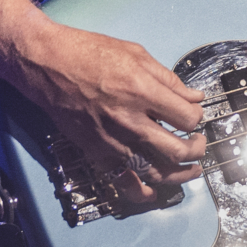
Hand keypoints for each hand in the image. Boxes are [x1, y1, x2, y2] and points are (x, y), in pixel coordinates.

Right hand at [16, 24, 207, 203]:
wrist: (48, 65)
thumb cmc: (89, 53)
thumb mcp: (137, 54)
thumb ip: (169, 80)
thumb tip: (194, 97)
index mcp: (143, 92)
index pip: (188, 118)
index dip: (197, 117)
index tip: (195, 114)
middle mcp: (131, 121)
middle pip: (178, 150)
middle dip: (196, 149)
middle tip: (199, 143)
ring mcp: (114, 141)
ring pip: (156, 171)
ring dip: (179, 175)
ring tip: (191, 170)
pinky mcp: (98, 153)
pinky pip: (123, 182)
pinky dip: (141, 192)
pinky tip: (153, 193)